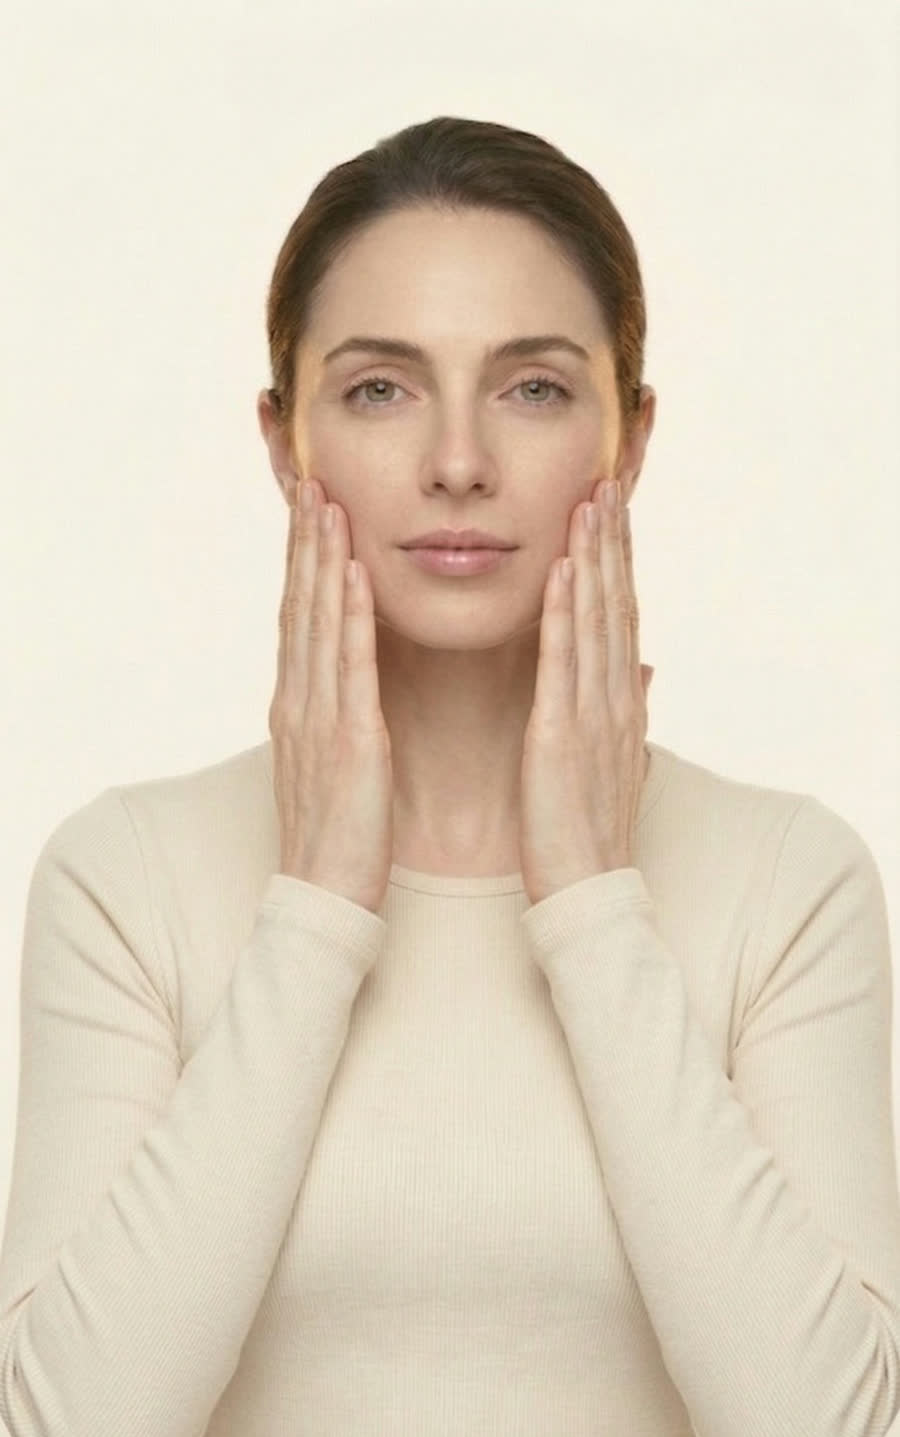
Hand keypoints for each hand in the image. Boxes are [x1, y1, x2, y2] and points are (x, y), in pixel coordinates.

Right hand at [268, 480, 393, 914]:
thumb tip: (352, 683)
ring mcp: (316, 719)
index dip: (305, 559)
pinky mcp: (344, 743)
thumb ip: (343, 715)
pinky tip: (350, 576)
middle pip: (299, 606)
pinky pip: (344, 669)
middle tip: (312, 478)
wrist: (327, 899)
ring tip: (326, 502)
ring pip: (314, 623)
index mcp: (302, 706)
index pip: (301, 617)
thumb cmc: (342, 837)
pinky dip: (344, 617)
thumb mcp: (339, 762)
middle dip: (306, 541)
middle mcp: (300, 702)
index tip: (315, 508)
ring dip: (320, 560)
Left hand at [519, 479, 653, 905]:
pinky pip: (565, 664)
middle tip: (605, 481)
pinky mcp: (561, 735)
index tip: (611, 512)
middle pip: (615, 605)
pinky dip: (565, 615)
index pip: (619, 617)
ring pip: (595, 621)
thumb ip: (626, 708)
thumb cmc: (587, 831)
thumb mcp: (614, 760)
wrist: (586, 890)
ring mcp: (592, 715)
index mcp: (618, 704)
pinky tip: (561, 573)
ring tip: (589, 504)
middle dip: (611, 542)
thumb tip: (645, 668)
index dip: (617, 562)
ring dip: (592, 558)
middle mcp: (613, 699)